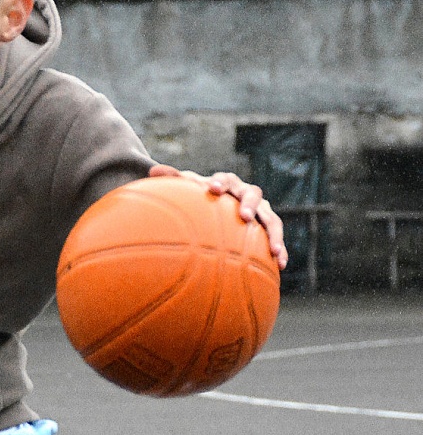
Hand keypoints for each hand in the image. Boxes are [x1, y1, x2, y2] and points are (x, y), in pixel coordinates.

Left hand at [148, 163, 286, 269]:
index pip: (225, 179)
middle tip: (244, 217)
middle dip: (250, 204)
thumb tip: (153, 169)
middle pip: (253, 194)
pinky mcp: (266, 226)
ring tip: (274, 250)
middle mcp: (246, 193)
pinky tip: (280, 265)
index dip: (220, 183)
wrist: (217, 205)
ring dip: (274, 233)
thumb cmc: (200, 199)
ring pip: (271, 218)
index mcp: (227, 183)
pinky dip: (280, 249)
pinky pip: (275, 237)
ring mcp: (260, 209)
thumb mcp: (186, 190)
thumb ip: (172, 180)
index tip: (212, 189)